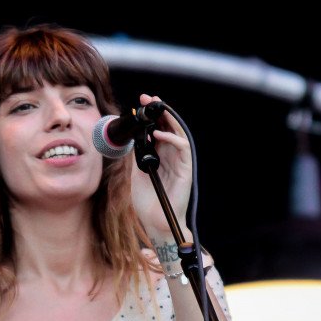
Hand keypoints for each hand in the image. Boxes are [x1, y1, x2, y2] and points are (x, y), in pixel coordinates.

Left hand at [129, 93, 192, 237]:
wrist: (155, 222)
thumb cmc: (147, 201)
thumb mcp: (137, 173)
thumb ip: (138, 155)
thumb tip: (134, 137)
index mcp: (160, 156)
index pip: (158, 129)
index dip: (152, 116)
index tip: (141, 104)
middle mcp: (171, 156)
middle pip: (169, 127)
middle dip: (159, 111)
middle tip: (148, 98)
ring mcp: (179, 162)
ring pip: (178, 133)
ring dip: (167, 119)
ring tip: (156, 108)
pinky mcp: (186, 169)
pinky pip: (182, 148)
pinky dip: (172, 138)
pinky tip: (159, 133)